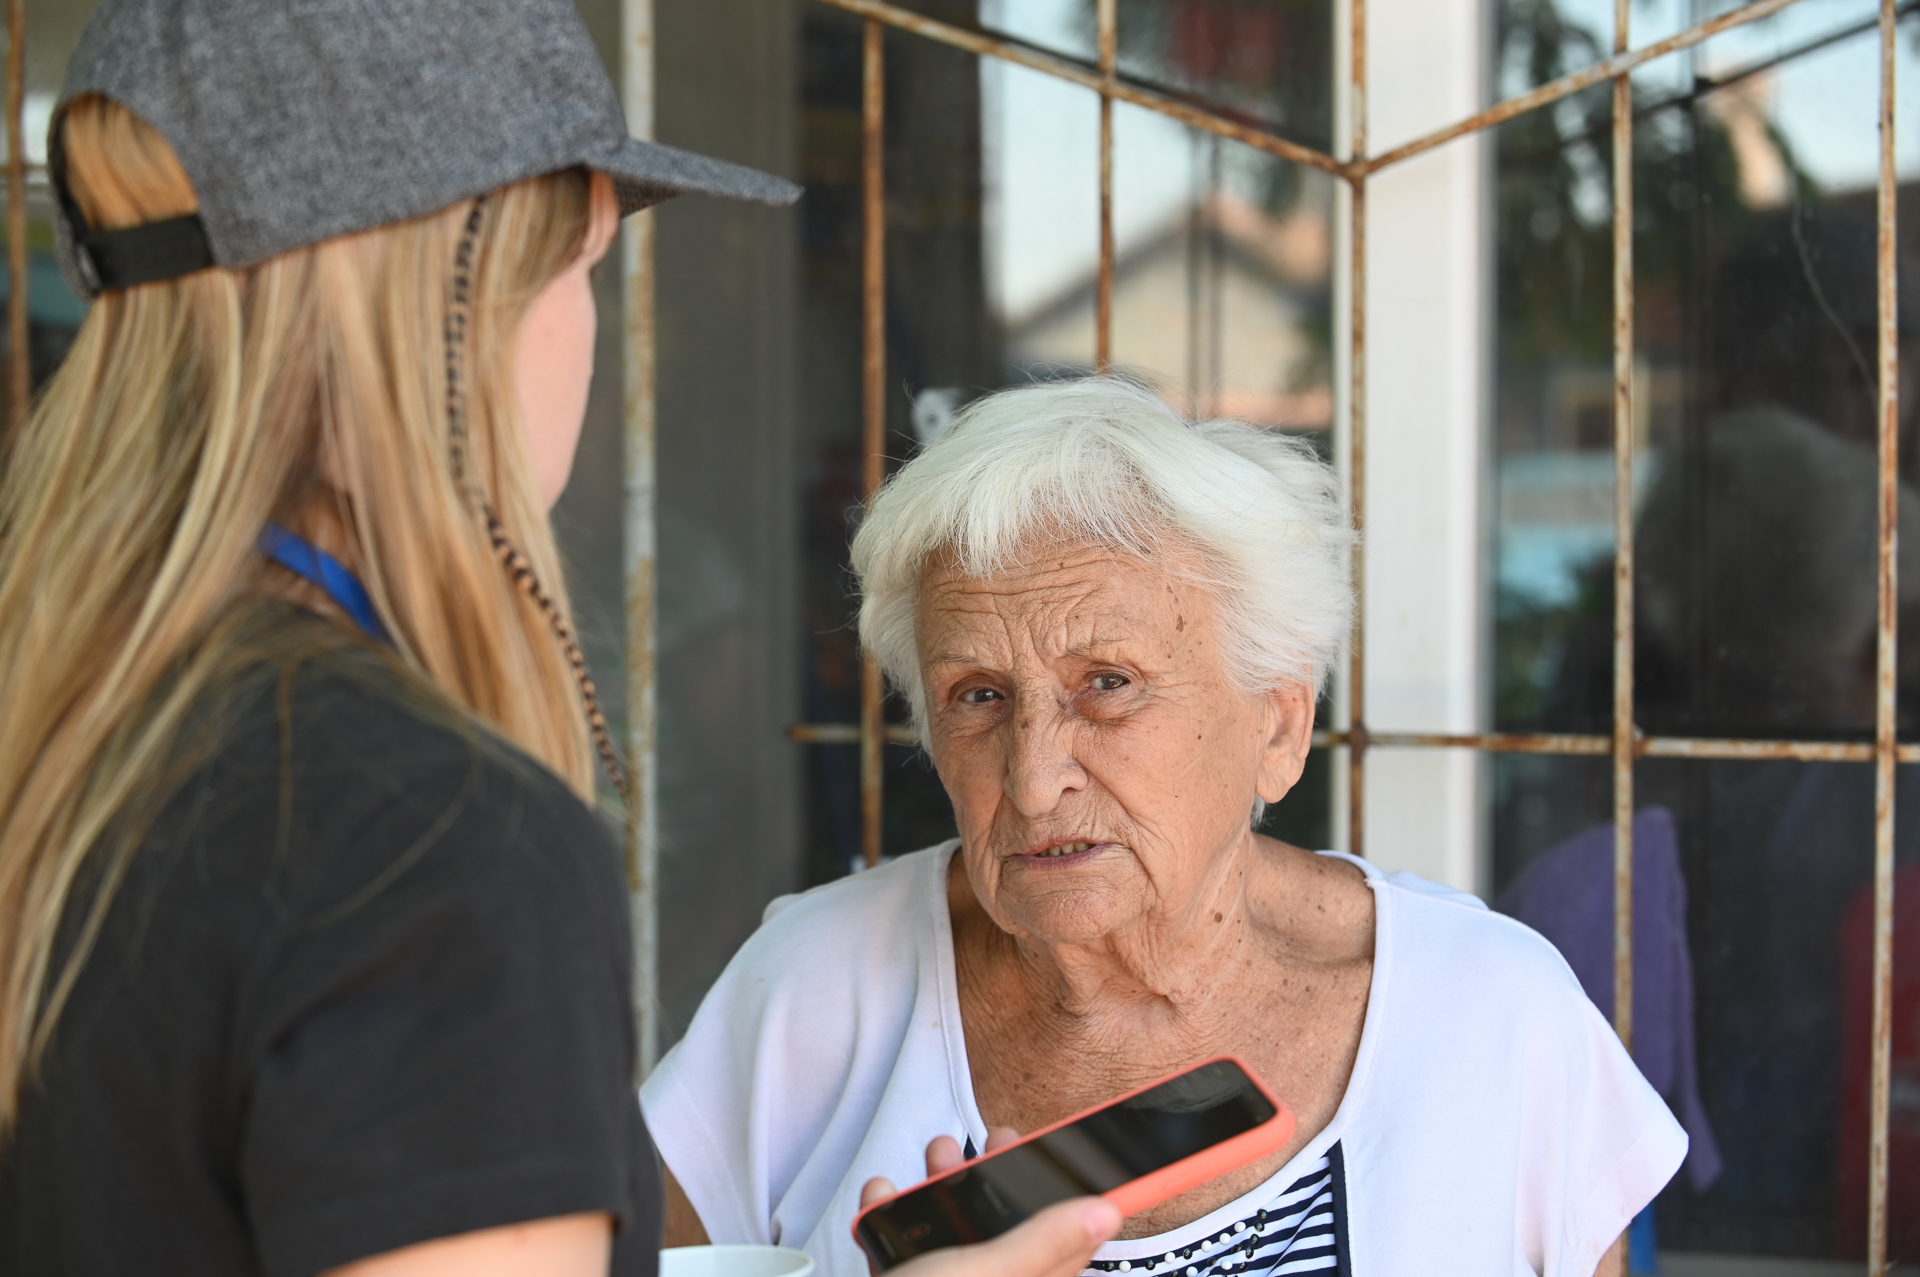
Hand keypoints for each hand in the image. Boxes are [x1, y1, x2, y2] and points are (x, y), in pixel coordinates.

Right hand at [859, 1130, 1122, 1276]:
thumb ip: (1046, 1242)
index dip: (1078, 1196)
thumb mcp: (993, 1273)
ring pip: (955, 1226)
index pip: (1071, 1244)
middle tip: (996, 1140)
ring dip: (942, 1182)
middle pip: (1010, 1225)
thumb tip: (1106, 1213)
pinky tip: (883, 1195)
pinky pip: (904, 1242)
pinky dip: (891, 1213)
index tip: (1079, 1154)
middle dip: (999, 1175)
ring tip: (938, 1154)